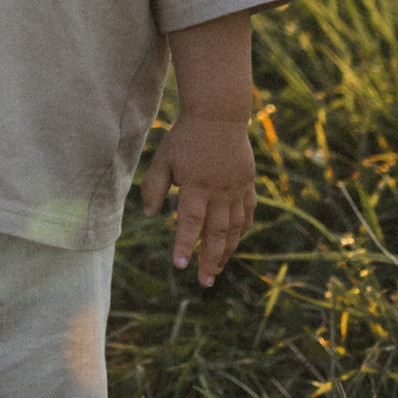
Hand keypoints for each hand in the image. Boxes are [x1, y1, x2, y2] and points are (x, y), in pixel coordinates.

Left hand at [139, 113, 258, 285]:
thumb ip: (154, 186)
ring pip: (234, 227)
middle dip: (210, 259)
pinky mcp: (247, 183)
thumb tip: (149, 214)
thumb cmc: (186, 137)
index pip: (190, 222)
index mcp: (197, 185)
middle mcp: (219, 191)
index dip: (185, 244)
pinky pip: (248, 211)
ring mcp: (236, 188)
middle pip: (216, 232)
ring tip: (217, 269)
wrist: (218, 115)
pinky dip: (242, 228)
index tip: (180, 265)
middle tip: (205, 282)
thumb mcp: (164, 158)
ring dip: (226, 250)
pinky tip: (236, 241)